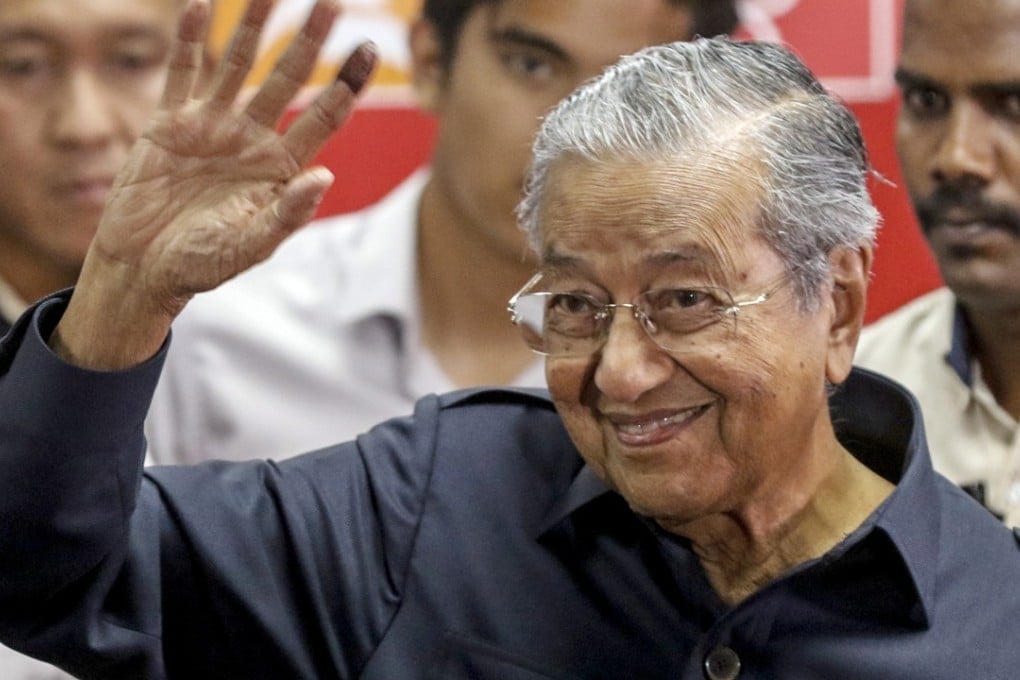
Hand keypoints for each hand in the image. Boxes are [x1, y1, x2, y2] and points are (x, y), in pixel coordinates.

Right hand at [51, 0, 375, 368]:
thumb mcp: (249, 246)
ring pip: (238, 66)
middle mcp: (253, 139)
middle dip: (310, 42)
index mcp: (281, 168)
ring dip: (254, 28)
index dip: (346, 85)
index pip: (324, 118)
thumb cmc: (202, 263)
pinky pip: (182, 73)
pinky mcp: (170, 123)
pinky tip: (200, 6)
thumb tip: (325, 178)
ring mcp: (213, 126)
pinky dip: (188, 41)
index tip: (369, 51)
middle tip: (333, 2)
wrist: (143, 267)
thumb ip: (287, 215)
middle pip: (289, 79)